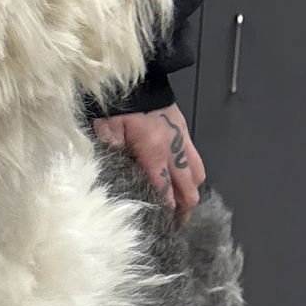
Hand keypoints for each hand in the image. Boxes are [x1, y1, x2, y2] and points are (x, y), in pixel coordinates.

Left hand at [92, 104, 205, 220]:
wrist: (139, 79)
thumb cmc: (120, 105)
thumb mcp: (108, 128)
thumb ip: (110, 150)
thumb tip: (111, 172)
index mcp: (154, 152)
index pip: (165, 190)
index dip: (167, 211)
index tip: (164, 226)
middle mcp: (173, 150)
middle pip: (187, 188)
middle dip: (184, 211)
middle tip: (176, 226)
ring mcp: (182, 141)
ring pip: (197, 176)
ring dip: (191, 194)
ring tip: (182, 208)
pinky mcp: (185, 133)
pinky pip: (197, 160)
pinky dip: (193, 176)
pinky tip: (183, 184)